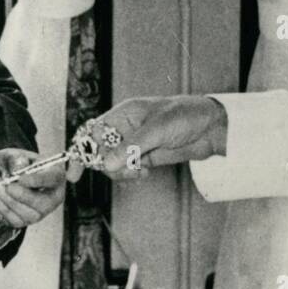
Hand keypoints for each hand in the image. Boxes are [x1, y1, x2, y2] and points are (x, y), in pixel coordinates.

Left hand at [0, 148, 64, 228]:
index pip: (52, 179)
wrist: (10, 174)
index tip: (21, 178)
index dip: (37, 180)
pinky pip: (12, 220)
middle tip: (6, 185)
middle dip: (21, 195)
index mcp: (55, 176)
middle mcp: (52, 198)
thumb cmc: (18, 163)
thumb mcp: (17, 155)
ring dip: (7, 202)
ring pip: (26, 214)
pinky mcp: (24, 221)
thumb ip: (17, 159)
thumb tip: (16, 169)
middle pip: (41, 203)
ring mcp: (39, 212)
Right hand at [79, 95, 227, 180]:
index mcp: (124, 114)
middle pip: (100, 151)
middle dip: (106, 165)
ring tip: (139, 171)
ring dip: (121, 172)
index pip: (93, 132)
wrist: (213, 128)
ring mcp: (135, 144)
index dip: (81, 150)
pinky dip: (131, 175)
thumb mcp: (158, 130)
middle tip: (124, 171)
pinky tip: (144, 173)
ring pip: (113, 164)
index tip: (74, 173)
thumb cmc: (186, 117)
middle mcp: (126, 128)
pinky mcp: (146, 157)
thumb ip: (131, 147)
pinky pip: (128, 169)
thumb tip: (106, 164)